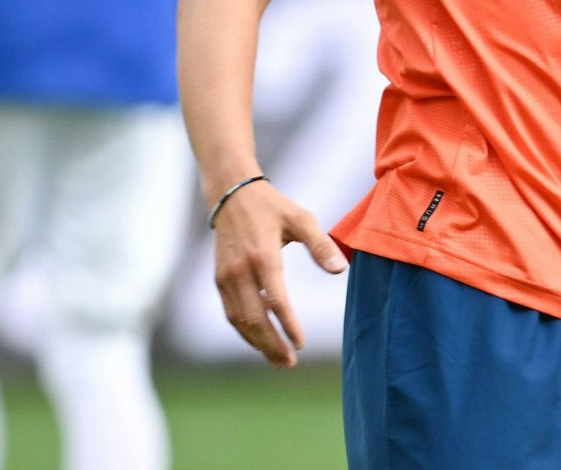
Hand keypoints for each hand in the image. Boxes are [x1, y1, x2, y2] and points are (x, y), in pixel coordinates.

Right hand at [210, 179, 346, 367]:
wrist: (232, 196)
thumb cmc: (274, 207)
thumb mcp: (302, 219)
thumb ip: (321, 245)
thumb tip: (340, 270)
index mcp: (262, 256)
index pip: (275, 299)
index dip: (287, 324)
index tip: (301, 344)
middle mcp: (240, 270)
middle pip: (254, 318)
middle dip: (271, 344)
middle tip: (289, 363)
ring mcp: (226, 277)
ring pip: (239, 320)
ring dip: (257, 343)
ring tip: (278, 360)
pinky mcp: (219, 279)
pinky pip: (231, 312)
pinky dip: (244, 331)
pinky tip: (260, 342)